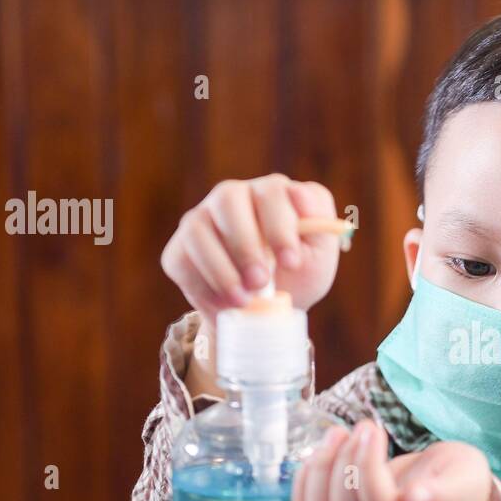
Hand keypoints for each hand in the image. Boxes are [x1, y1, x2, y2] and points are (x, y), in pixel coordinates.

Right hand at [160, 174, 342, 324]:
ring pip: (198, 230)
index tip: (291, 263)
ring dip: (220, 268)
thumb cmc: (298, 274)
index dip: (280, 226)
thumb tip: (303, 200)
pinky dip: (202, 287)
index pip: (272, 191)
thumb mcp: (320, 255)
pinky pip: (180, 260)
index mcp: (271, 193)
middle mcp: (232, 197)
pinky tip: (224, 305)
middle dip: (245, 245)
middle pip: (228, 200)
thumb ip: (321, 227)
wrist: (267, 309)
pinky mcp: (179, 249)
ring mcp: (201, 219)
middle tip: (261, 282)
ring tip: (243, 300)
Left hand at [292, 419, 493, 500]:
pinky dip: (305, 484)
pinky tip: (319, 455)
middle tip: (362, 425)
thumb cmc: (460, 480)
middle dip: (345, 460)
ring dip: (321, 469)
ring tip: (338, 433)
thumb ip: (445, 491)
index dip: (367, 466)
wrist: (449, 497)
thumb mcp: (467, 479)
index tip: (375, 427)